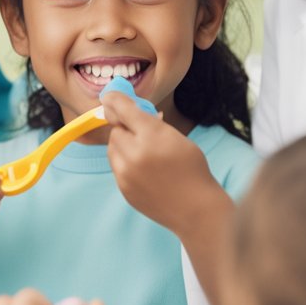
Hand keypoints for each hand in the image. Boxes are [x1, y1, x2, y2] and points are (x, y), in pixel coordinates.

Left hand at [102, 91, 224, 236]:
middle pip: (116, 130)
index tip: (109, 95)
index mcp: (152, 136)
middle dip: (126, 129)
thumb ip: (153, 123)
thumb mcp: (177, 137)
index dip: (115, 99)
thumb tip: (130, 110)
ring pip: (112, 148)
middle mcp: (135, 153)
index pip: (124, 109)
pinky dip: (124, 163)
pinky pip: (116, 167)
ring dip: (123, 146)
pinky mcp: (123, 189)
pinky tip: (143, 169)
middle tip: (141, 133)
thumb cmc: (192, 169)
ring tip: (143, 153)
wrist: (196, 209)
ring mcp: (126, 174)